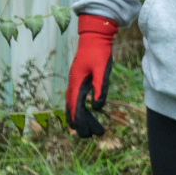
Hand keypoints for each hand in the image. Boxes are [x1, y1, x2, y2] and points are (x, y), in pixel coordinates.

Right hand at [65, 13, 115, 135]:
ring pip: (75, 104)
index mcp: (77, 83)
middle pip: (74, 108)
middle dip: (81, 123)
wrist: (94, 38)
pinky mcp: (80, 80)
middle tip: (90, 137)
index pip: (76, 107)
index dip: (80, 121)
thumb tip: (97, 108)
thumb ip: (100, 88)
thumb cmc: (99, 53)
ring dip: (81, 117)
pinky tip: (85, 114)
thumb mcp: (102, 70)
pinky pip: (76, 98)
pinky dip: (79, 108)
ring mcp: (75, 82)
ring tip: (89, 131)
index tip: (84, 134)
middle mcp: (73, 84)